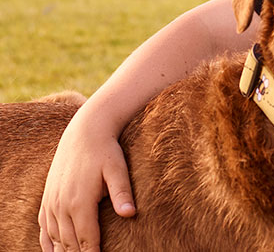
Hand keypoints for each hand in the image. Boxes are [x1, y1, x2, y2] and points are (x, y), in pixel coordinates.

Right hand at [38, 115, 134, 251]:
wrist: (85, 131)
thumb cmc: (105, 150)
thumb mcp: (117, 168)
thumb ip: (122, 192)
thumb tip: (130, 214)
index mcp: (80, 202)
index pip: (86, 240)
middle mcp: (62, 205)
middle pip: (69, 243)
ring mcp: (52, 202)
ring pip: (55, 238)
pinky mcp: (48, 198)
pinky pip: (43, 227)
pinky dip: (48, 243)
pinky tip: (54, 251)